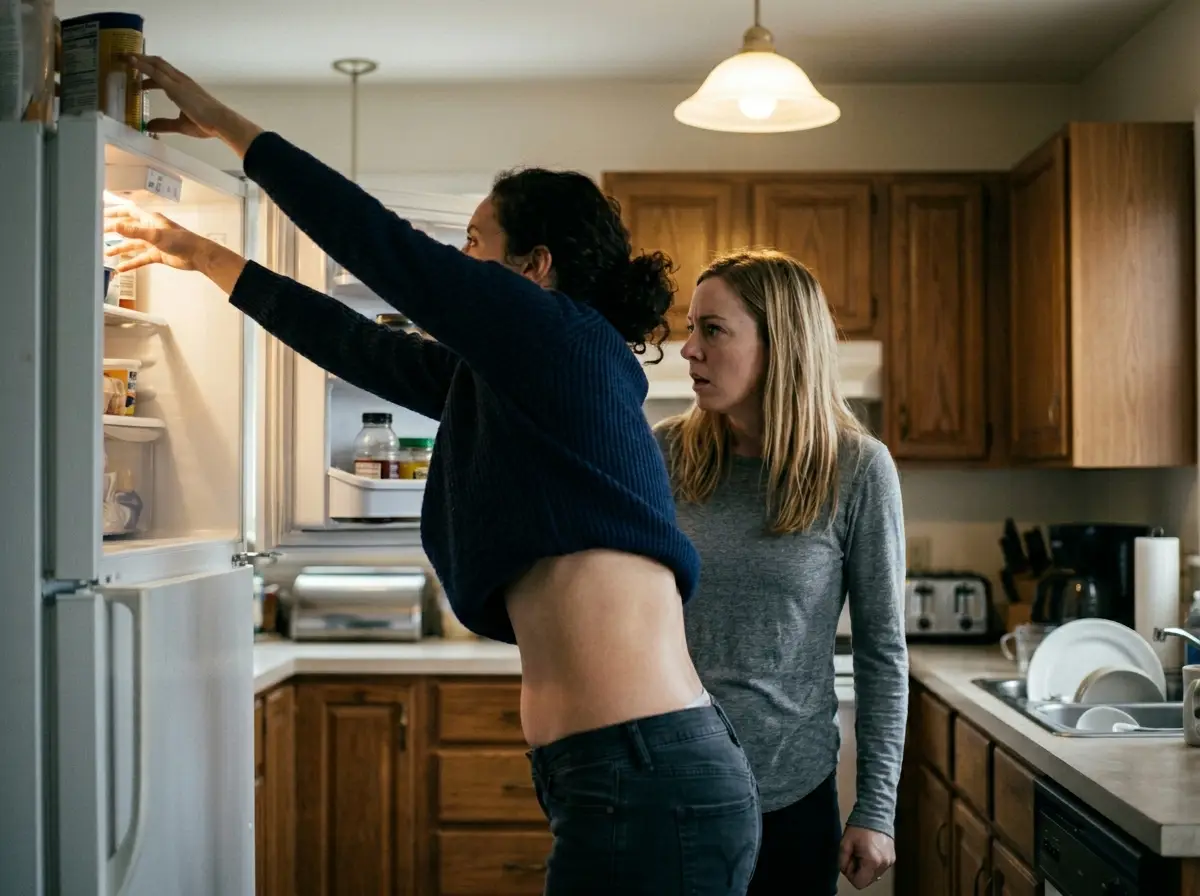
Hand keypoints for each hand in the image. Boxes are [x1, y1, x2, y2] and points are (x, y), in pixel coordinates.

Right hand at [104, 204, 209, 272]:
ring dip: (121, 249)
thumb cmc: (180, 241)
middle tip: (100, 234)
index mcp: (150, 220)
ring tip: (106, 254)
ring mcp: (153, 243)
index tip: (101, 214)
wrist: (197, 255)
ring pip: (133, 245)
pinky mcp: (157, 255)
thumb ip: (134, 231)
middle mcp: (150, 229)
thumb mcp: (155, 235)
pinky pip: (140, 259)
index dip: (116, 212)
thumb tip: (116, 225)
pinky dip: (131, 263)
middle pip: (128, 229)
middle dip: (115, 231)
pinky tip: (121, 269)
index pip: (129, 212)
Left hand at [125, 54, 262, 154]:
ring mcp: (177, 81)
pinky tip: (130, 61)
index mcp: (184, 88)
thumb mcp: (181, 125)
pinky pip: (155, 72)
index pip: (164, 74)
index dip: (149, 71)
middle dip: (141, 60)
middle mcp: (180, 80)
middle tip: (125, 58)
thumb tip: (149, 126)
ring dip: (139, 59)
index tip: (136, 72)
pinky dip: (141, 65)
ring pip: (155, 64)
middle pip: (158, 64)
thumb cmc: (206, 124)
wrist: (220, 122)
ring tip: (124, 56)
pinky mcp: (174, 86)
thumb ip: (164, 124)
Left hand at [838, 825, 894, 889]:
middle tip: (854, 855)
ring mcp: (890, 862)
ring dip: (866, 868)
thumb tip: (845, 871)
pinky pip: (880, 868)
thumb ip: (842, 861)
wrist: (876, 813)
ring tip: (862, 851)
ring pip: (874, 875)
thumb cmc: (859, 827)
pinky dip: (873, 864)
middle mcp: (883, 865)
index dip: (850, 875)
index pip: (859, 883)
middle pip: (867, 881)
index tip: (848, 862)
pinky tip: (869, 851)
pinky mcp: (892, 858)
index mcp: (872, 862)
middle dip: (858, 871)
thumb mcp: (845, 843)